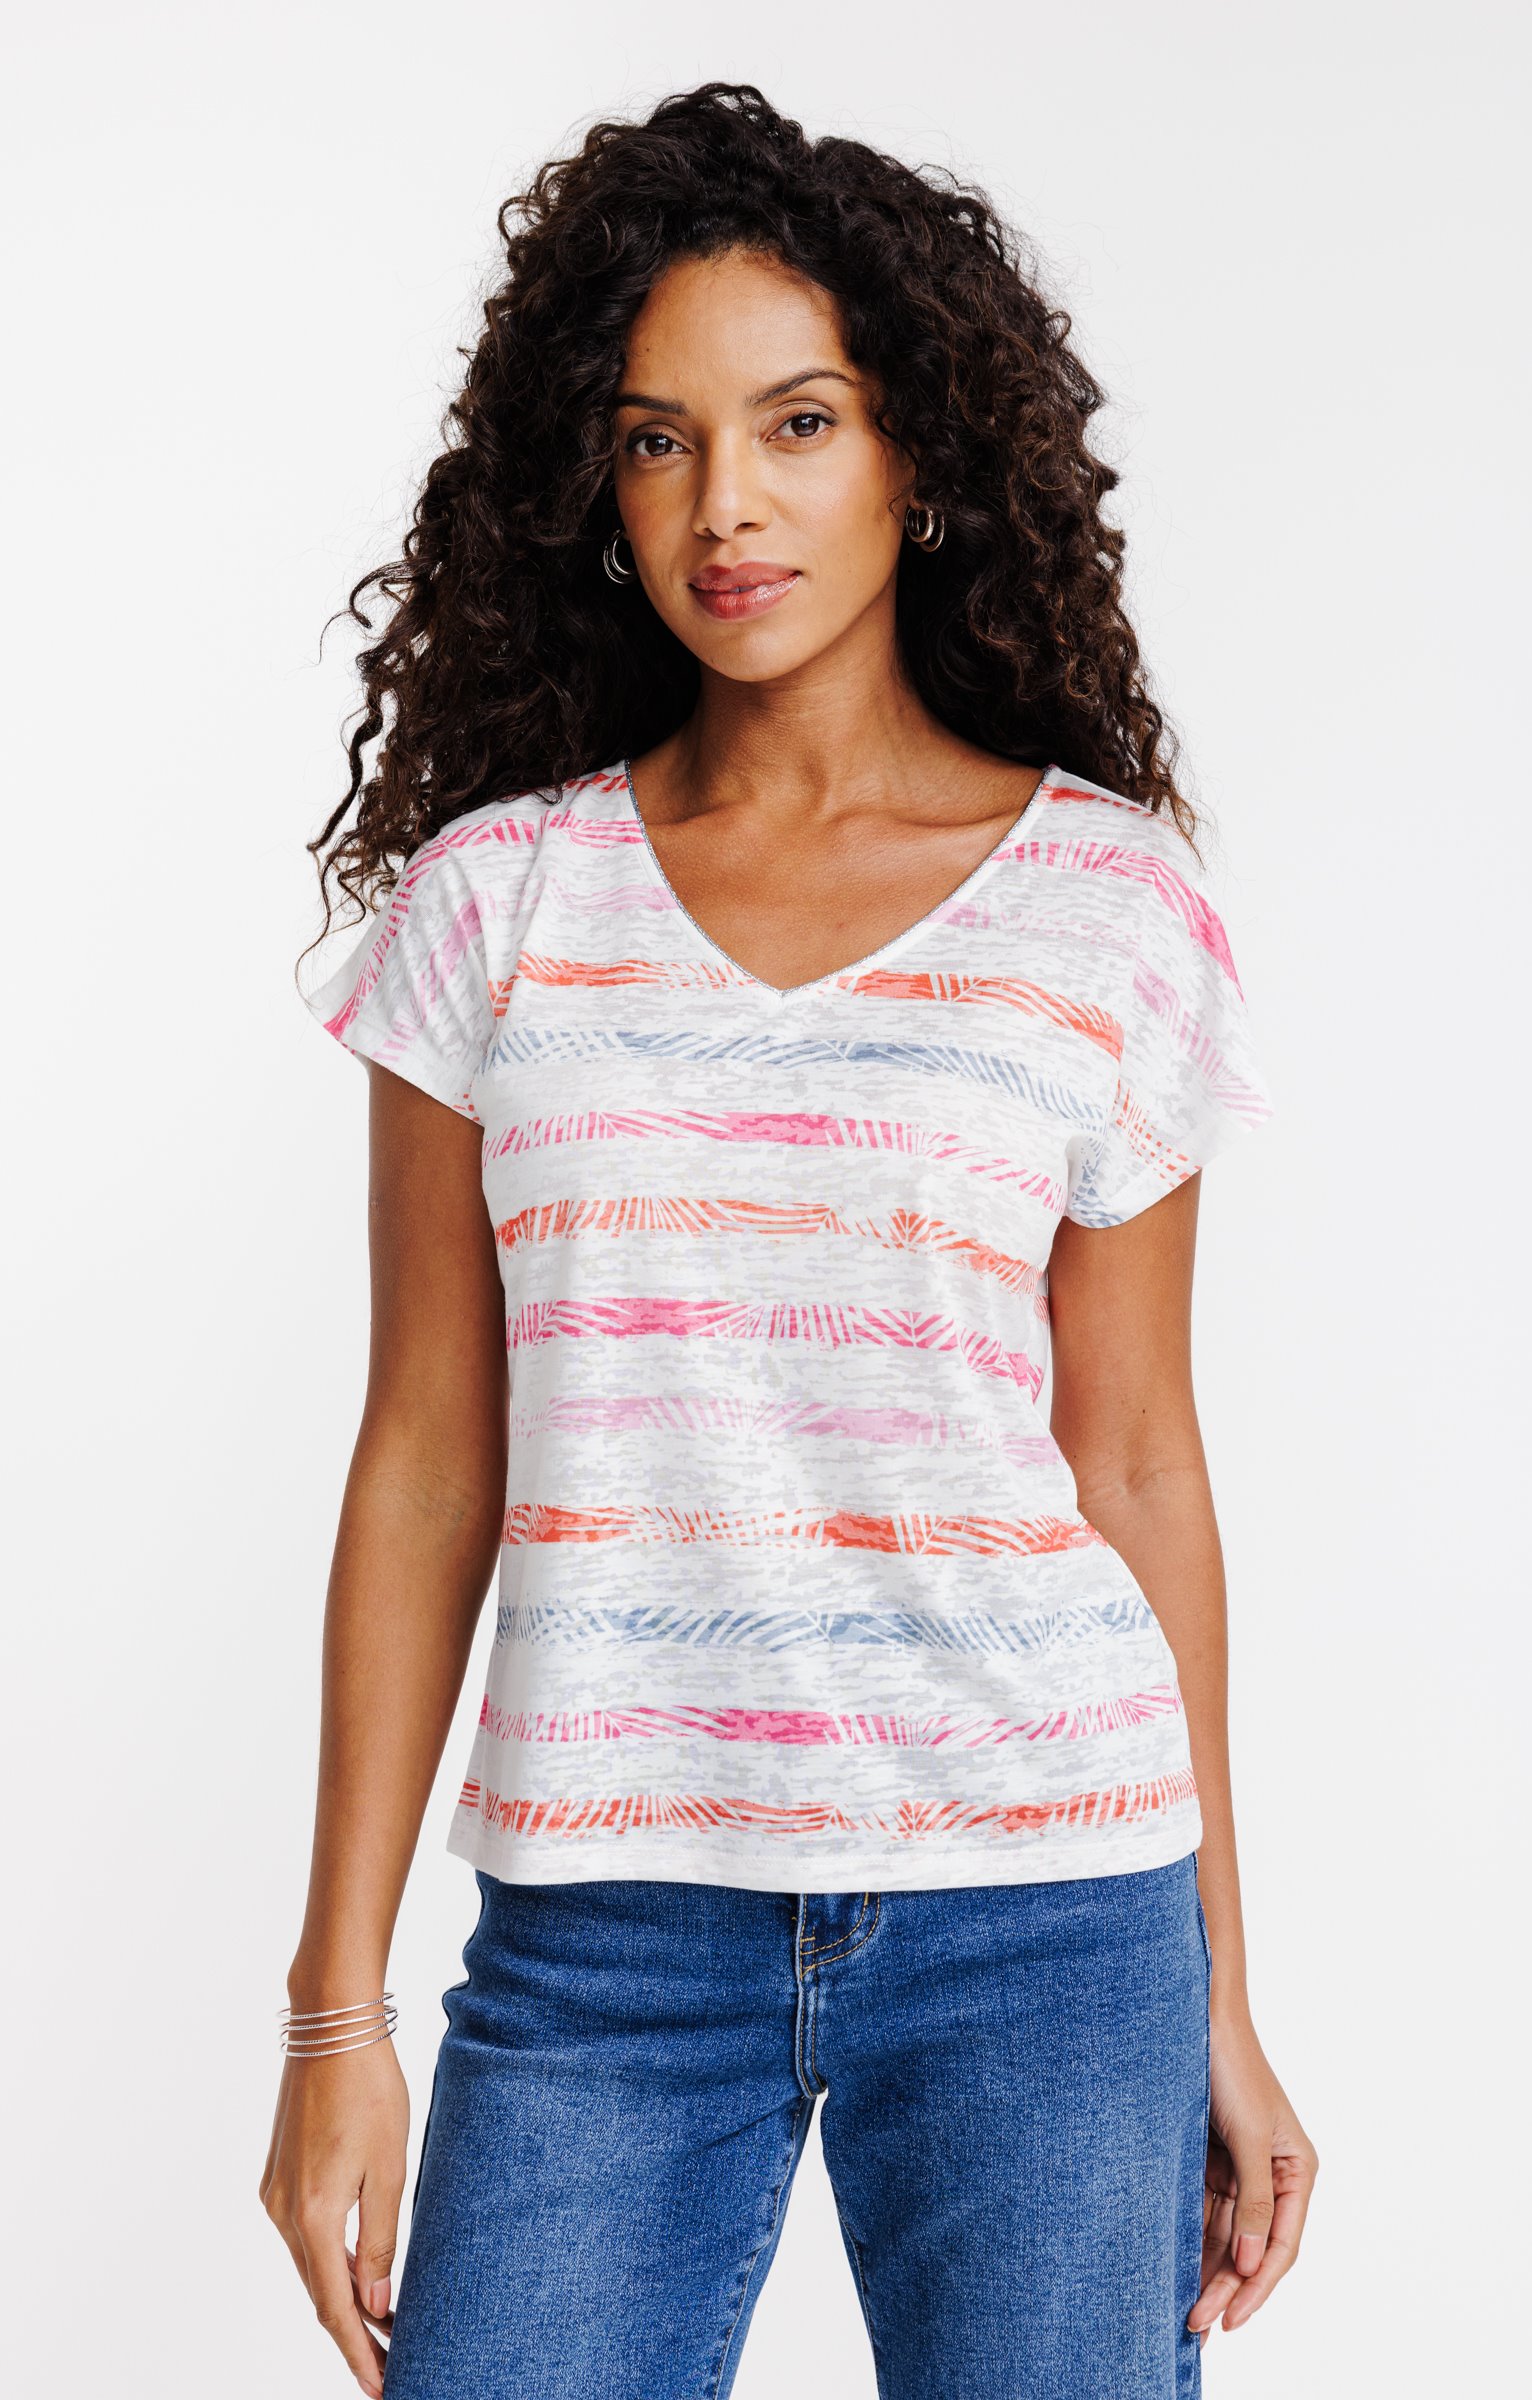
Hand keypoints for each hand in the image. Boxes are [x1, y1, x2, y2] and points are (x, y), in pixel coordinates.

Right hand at [259, 2037, 409, 2397]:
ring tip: (383, 2328)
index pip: (335, 2309)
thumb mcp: (389, 2168)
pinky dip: (330, 2261)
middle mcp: (282, 2213)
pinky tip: (357, 2272)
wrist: (330, 2025)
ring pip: (310, 2265)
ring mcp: (275, 2194)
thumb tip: (377, 2304)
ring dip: (342, 2297)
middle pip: (318, 2293)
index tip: (383, 2387)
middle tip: (391, 2365)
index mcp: (311, 2217)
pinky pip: (304, 2235)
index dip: (360, 2353)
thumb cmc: (369, 2088)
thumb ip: (380, 2241)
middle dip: (354, 2334)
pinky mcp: (278, 2175)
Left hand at [1189, 2009, 1317, 2341]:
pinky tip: (1174, 2267)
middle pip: (1251, 2247)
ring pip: (1226, 2236)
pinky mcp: (1209, 2161)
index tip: (1230, 2320)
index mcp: (1297, 2170)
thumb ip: (1254, 2200)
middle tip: (1195, 2324)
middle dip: (1226, 2287)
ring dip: (1206, 2270)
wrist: (1192, 2016)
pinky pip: (1202, 2212)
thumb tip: (1254, 2264)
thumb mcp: (1248, 2137)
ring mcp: (1239, 2170)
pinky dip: (1190, 2239)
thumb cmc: (1231, 2066)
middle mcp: (1272, 2175)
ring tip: (1183, 2312)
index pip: (1282, 2245)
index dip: (1257, 2288)